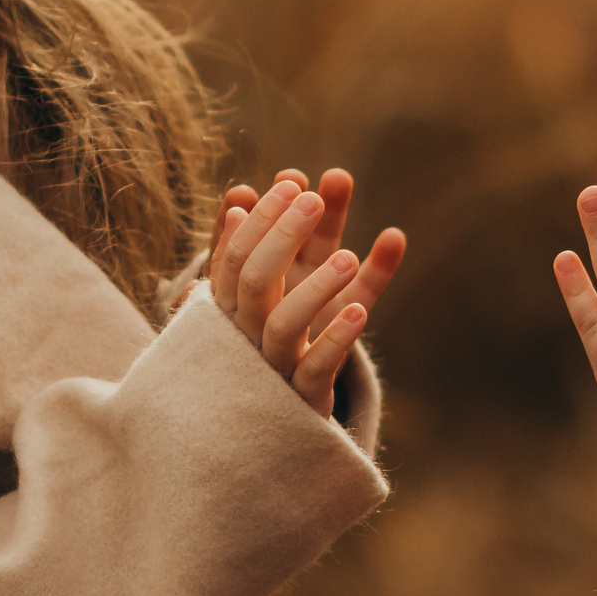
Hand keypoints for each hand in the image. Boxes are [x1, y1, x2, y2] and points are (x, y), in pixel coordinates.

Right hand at [209, 172, 403, 416]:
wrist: (291, 416)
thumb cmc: (296, 334)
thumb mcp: (302, 281)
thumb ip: (298, 238)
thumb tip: (262, 185)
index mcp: (242, 299)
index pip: (236, 252)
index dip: (262, 216)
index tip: (292, 180)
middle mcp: (249, 329)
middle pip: (255, 279)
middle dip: (283, 236)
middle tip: (314, 199)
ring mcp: (273, 362)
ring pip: (283, 324)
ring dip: (315, 287)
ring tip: (348, 256)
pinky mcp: (303, 395)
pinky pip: (316, 367)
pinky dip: (337, 338)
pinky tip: (360, 310)